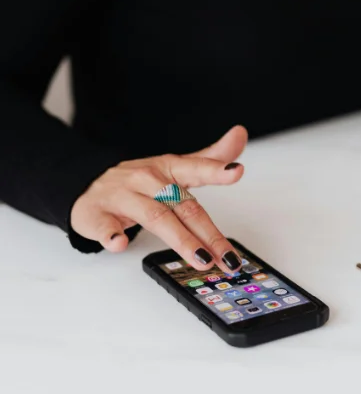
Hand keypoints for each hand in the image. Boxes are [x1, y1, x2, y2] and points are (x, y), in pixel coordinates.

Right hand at [71, 126, 248, 272]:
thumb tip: (240, 134)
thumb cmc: (139, 182)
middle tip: (228, 257)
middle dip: (208, 233)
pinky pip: (105, 226)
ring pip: (155, 217)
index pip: (196, 168)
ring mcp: (122, 197)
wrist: (87, 185)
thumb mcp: (175, 167)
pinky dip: (111, 235)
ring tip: (201, 258)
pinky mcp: (97, 215)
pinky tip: (119, 243)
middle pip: (183, 206)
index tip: (236, 171)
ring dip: (180, 240)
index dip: (217, 170)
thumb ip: (210, 158)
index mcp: (168, 168)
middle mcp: (147, 180)